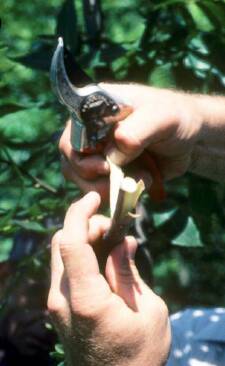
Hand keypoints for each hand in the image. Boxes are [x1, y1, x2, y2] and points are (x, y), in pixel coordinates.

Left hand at [48, 192, 170, 365]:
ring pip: (60, 254)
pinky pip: (64, 269)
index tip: (95, 198)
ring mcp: (56, 304)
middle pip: (61, 242)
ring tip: (112, 243)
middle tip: (114, 228)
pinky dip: (81, 255)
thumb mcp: (148, 311)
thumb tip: (122, 242)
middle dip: (85, 225)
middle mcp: (62, 299)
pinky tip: (103, 261)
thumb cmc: (139, 355)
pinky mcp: (59, 308)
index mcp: (86, 299)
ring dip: (83, 239)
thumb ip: (129, 273)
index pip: (72, 242)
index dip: (80, 213)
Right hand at [59, 84, 201, 198]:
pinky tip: (137, 187)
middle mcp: (91, 131)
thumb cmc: (176, 119)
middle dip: (94, 177)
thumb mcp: (162, 118)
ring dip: (106, 188)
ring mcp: (98, 153)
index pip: (72, 134)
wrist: (191, 140)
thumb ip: (138, 130)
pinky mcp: (108, 171)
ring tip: (140, 179)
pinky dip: (114, 195)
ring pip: (81, 178)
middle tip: (121, 179)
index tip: (105, 167)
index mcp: (96, 109)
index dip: (81, 156)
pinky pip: (98, 189)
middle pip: (71, 160)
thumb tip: (113, 152)